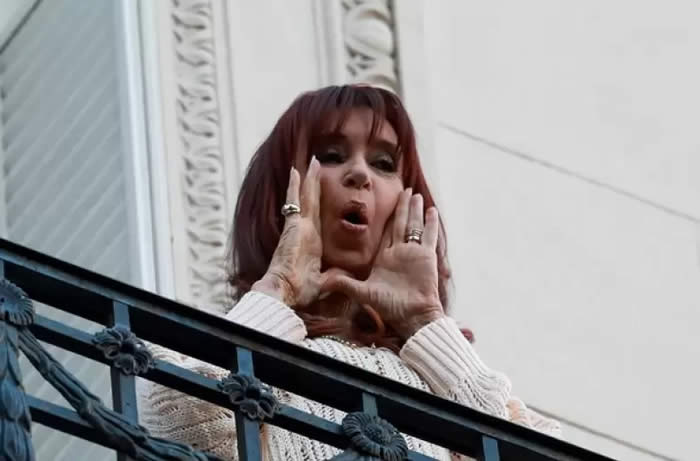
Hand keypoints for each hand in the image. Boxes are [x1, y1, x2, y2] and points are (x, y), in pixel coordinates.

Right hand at [252, 157, 334, 306]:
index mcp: (312, 241)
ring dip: (308, 178)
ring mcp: (297, 226)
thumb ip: (334, 275)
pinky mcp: (292, 225)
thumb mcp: (324, 281)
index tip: (324, 189)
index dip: (321, 201)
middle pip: (311, 201)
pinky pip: (294, 201)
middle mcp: (304, 230)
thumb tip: (346, 275)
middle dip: (315, 183)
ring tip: (313, 161)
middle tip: (318, 165)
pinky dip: (294, 186)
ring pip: (305, 196)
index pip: (318, 216)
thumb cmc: (299, 290)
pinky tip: (296, 171)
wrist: (285, 291)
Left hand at [323, 189, 445, 339]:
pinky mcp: (426, 256)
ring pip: (413, 225)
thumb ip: (345, 284)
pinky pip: (428, 235)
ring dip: (414, 209)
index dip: (383, 218)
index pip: (383, 233)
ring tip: (414, 193)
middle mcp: (399, 253)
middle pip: (399, 223)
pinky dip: (430, 222)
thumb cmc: (389, 307)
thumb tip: (322, 282)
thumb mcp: (363, 292)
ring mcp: (413, 253)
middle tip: (402, 190)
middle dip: (401, 207)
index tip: (382, 203)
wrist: (411, 315)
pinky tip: (431, 209)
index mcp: (385, 259)